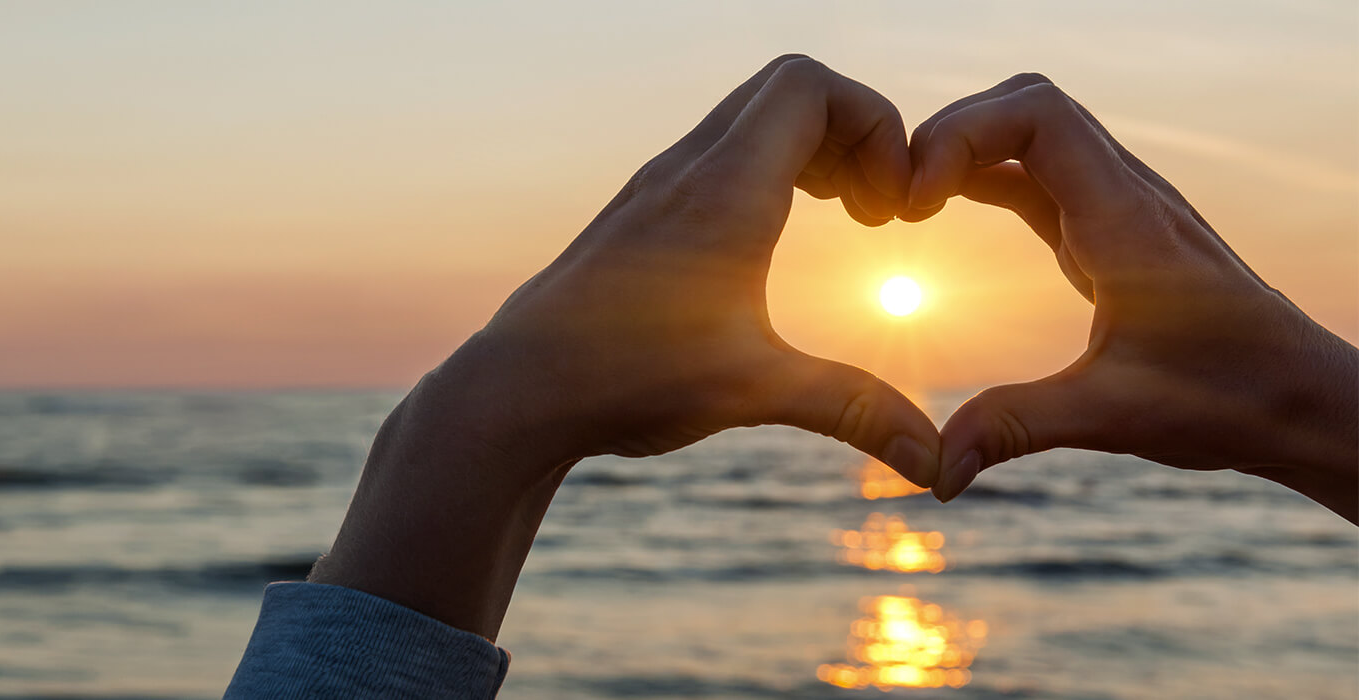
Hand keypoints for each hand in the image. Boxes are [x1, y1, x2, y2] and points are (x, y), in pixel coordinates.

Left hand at [310, 56, 941, 638]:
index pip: (811, 85)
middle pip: (786, 89)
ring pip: (748, 119)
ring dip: (809, 149)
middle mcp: (686, 170)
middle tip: (878, 209)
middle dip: (853, 131)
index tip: (893, 207)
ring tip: (845, 217)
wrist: (515, 390)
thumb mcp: (754, 391)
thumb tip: (937, 466)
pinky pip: (717, 153)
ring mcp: (655, 188)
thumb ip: (854, 410)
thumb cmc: (624, 379)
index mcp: (724, 189)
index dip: (875, 122)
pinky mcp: (637, 217)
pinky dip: (766, 170)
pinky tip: (775, 240)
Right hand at [905, 74, 1358, 521]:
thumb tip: (934, 470)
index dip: (961, 135)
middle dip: (951, 132)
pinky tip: (944, 211)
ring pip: (1033, 130)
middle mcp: (1126, 195)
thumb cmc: (1227, 399)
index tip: (915, 201)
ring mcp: (1120, 207)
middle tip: (899, 198)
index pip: (1037, 116)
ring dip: (966, 148)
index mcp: (1125, 221)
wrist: (1300, 399)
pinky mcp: (1111, 230)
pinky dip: (984, 175)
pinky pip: (1039, 172)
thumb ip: (1016, 428)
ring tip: (909, 203)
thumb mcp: (1112, 416)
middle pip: (1027, 104)